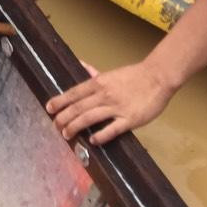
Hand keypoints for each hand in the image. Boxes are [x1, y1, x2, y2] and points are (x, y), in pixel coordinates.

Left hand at [46, 60, 175, 145]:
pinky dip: (101, 135)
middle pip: (79, 106)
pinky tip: (93, 140)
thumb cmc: (134, 76)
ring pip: (90, 117)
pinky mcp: (129, 119)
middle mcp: (104, 94)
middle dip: (64, 117)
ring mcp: (117, 107)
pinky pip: (112, 129)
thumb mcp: (111, 73)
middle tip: (55, 125)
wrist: (157, 77)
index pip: (74, 92)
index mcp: (99, 82)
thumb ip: (95, 74)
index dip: (60, 101)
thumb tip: (81, 65)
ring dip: (76, 126)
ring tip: (66, 134)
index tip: (49, 107)